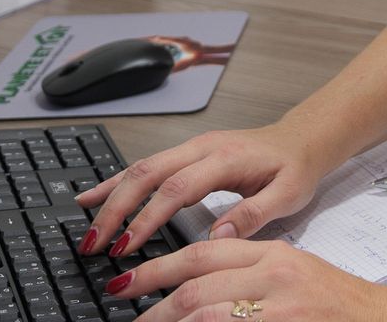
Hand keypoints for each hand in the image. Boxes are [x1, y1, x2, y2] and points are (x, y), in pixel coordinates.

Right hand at [75, 122, 328, 256]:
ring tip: (85, 224)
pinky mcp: (187, 153)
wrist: (302, 139)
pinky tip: (96, 195)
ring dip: (111, 195)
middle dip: (116, 209)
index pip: (176, 189)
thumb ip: (253, 214)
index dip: (147, 218)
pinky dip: (119, 181)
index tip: (126, 247)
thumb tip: (218, 234)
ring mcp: (192, 147)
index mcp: (224, 158)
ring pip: (141, 166)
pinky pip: (147, 165)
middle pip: (147, 174)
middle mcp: (202, 148)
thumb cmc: (295, 167)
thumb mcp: (287, 194)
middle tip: (94, 243)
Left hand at [103, 238, 386, 321]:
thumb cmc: (339, 304)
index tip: (128, 278)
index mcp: (272, 254)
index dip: (160, 265)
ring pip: (205, 310)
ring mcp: (279, 306)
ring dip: (167, 321)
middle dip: (151, 294)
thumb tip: (196, 286)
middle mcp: (274, 274)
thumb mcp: (293, 272)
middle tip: (121, 302)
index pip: (204, 250)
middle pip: (197, 280)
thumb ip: (248, 273)